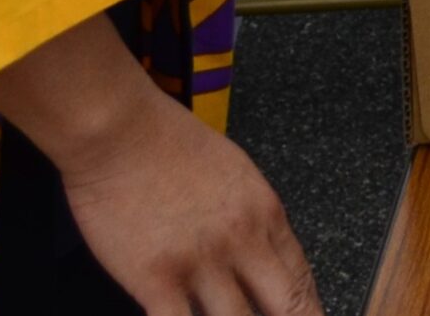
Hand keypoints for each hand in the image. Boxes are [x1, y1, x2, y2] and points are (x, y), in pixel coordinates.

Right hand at [0, 17, 319, 314]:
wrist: (122, 131)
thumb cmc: (171, 142)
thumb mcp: (235, 173)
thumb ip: (250, 216)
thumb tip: (258, 250)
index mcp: (265, 213)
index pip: (301, 278)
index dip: (307, 309)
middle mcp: (242, 242)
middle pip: (286, 307)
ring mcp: (200, 264)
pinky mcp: (155, 280)